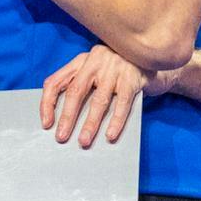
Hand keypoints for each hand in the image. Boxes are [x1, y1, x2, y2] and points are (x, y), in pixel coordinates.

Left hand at [39, 44, 176, 147]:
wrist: (154, 62)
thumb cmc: (120, 74)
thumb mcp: (97, 76)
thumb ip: (82, 89)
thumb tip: (64, 123)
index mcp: (82, 60)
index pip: (56, 81)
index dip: (48, 104)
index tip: (47, 124)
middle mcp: (96, 59)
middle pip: (76, 91)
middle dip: (67, 117)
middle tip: (62, 137)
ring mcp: (116, 67)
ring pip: (99, 100)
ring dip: (90, 123)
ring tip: (84, 141)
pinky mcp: (133, 76)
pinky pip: (122, 103)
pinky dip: (116, 121)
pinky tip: (110, 135)